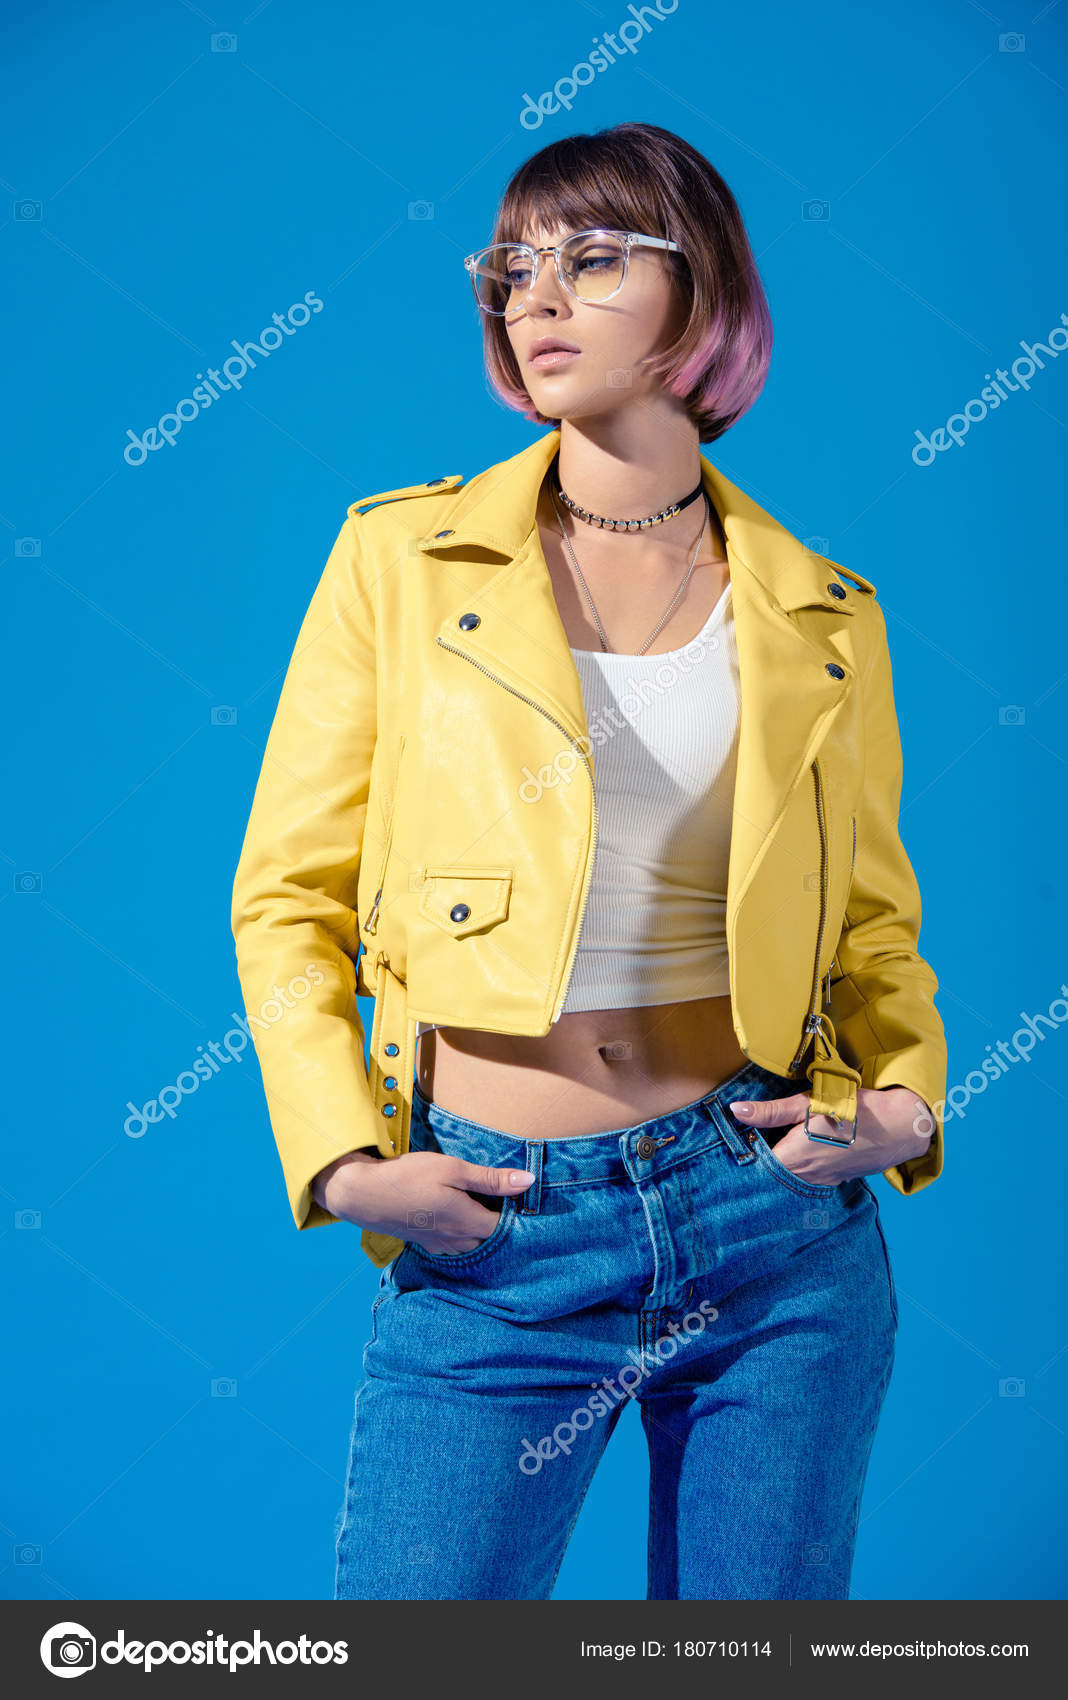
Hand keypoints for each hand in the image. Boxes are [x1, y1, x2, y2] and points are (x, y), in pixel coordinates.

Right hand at [312, 1148, 535, 1251]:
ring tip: (485, 1211)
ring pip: (471, 1246)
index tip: (522, 1198)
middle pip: (490, 1240)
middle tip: (507, 1204)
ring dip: (481, 1233)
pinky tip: (458, 1220)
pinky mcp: (423, 1242)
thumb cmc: (409, 1177)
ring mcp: (438, 1244)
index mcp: (467, 1221)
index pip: (505, 1226)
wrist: (363, 1194)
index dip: (516, 1214)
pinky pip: (453, 1246)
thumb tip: (529, 1181)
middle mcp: (456, 1239)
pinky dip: (463, 1236)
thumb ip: (490, 1179)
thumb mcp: (452, 1169)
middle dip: (501, 1226)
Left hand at [727, 1085, 934, 1187]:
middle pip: (769, 1176)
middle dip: (757, 1162)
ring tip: (769, 1148)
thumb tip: (736, 1111)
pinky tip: (797, 1154)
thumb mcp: (809, 1103)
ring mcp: (821, 1182)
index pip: (755, 1166)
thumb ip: (771, 1111)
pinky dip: (796, 1171)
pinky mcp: (834, 1181)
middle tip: (748, 1144)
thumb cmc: (853, 1111)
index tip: (733, 1143)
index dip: (743, 1155)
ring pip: (788, 1180)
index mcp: (794, 1158)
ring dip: (777, 1167)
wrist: (898, 1127)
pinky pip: (806, 1181)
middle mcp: (805, 1177)